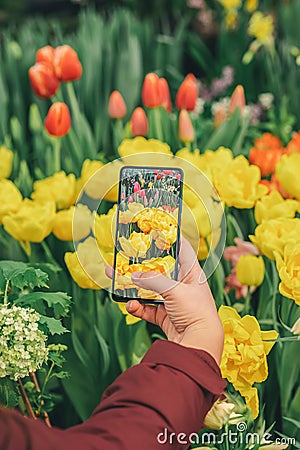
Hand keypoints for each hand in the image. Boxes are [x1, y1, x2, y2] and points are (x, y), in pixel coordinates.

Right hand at [106, 237, 223, 364]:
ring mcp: (173, 300)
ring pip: (150, 289)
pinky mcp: (165, 316)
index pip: (181, 249)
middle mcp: (183, 284)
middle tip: (125, 257)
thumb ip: (153, 280)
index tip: (154, 230)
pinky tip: (130, 305)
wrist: (198, 345)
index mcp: (191, 272)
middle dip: (141, 266)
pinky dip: (138, 307)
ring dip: (134, 287)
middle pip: (159, 270)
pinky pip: (147, 307)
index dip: (169, 238)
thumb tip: (134, 276)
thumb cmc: (196, 312)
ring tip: (117, 280)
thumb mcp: (175, 290)